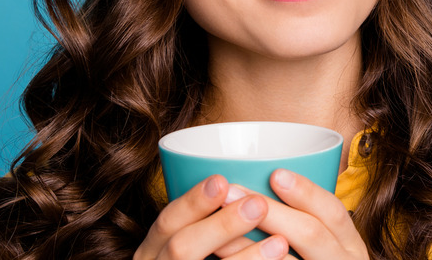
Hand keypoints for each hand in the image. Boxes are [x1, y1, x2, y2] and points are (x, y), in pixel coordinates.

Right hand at [133, 174, 293, 259]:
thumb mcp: (183, 247)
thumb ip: (201, 226)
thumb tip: (236, 186)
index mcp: (151, 253)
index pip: (166, 223)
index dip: (192, 202)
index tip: (222, 180)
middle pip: (182, 249)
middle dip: (221, 226)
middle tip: (257, 205)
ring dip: (244, 259)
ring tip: (280, 243)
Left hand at [219, 170, 368, 259]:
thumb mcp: (326, 244)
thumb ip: (304, 219)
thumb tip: (264, 179)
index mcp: (349, 244)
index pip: (333, 212)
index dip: (306, 192)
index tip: (276, 174)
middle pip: (310, 234)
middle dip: (270, 211)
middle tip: (231, 193)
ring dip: (247, 244)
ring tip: (218, 225)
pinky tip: (221, 255)